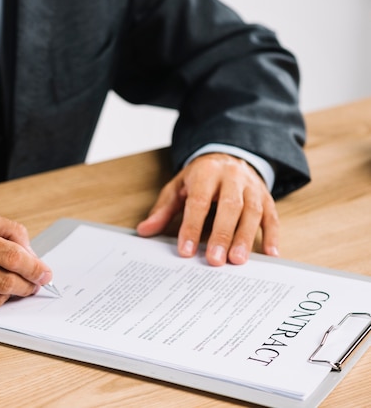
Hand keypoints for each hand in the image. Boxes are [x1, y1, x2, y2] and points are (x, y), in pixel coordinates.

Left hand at [136, 153, 278, 265]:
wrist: (228, 156)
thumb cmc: (200, 178)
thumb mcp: (178, 188)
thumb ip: (163, 210)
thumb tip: (144, 231)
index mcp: (206, 173)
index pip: (199, 201)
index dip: (192, 226)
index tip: (186, 251)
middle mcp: (232, 177)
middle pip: (229, 207)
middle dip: (221, 234)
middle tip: (214, 260)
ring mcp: (252, 187)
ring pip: (252, 212)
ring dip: (245, 238)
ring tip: (237, 261)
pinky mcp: (267, 197)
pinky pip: (272, 216)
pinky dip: (272, 236)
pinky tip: (270, 255)